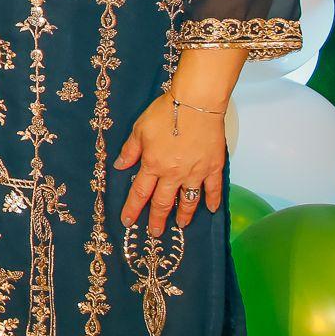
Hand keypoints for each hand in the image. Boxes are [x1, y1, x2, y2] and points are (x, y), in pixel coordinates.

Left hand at [116, 92, 225, 236]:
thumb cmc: (165, 112)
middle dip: (157, 219)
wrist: (196, 103)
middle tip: (155, 233)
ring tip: (181, 225)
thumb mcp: (139, 129)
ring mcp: (195, 172)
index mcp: (153, 164)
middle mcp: (173, 173)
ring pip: (188, 200)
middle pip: (163, 202)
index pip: (140, 192)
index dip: (133, 208)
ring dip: (184, 215)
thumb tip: (121, 167)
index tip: (128, 221)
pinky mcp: (213, 166)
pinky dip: (212, 200)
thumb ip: (130, 150)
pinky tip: (211, 210)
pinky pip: (213, 189)